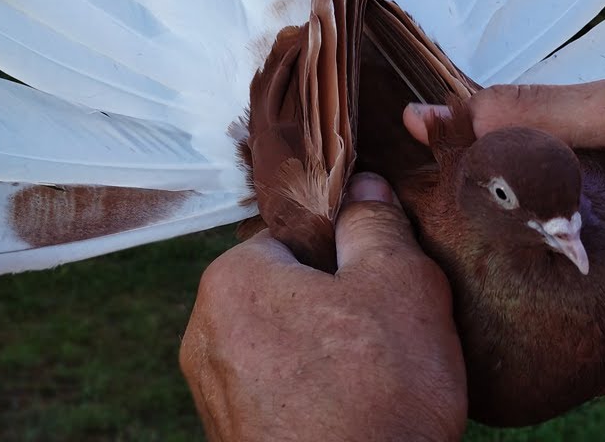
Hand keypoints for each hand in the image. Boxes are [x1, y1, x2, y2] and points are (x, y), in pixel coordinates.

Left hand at [180, 173, 467, 440]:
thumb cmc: (380, 397)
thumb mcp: (400, 286)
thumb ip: (376, 226)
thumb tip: (363, 188)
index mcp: (232, 281)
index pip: (290, 232)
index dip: (344, 246)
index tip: (382, 273)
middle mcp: (204, 334)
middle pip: (284, 288)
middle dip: (335, 300)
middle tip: (390, 325)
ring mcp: (213, 395)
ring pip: (284, 343)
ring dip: (328, 349)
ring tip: (378, 375)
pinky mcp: (233, 439)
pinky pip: (280, 391)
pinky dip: (316, 393)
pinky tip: (358, 410)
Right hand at [404, 80, 604, 393]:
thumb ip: (565, 107)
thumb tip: (473, 114)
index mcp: (556, 172)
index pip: (481, 153)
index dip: (441, 143)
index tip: (406, 132)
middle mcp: (546, 229)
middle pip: (467, 223)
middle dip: (422, 219)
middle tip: (389, 216)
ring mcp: (554, 291)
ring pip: (480, 290)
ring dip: (440, 287)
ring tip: (396, 281)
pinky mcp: (570, 349)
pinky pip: (516, 354)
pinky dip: (482, 351)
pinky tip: (439, 342)